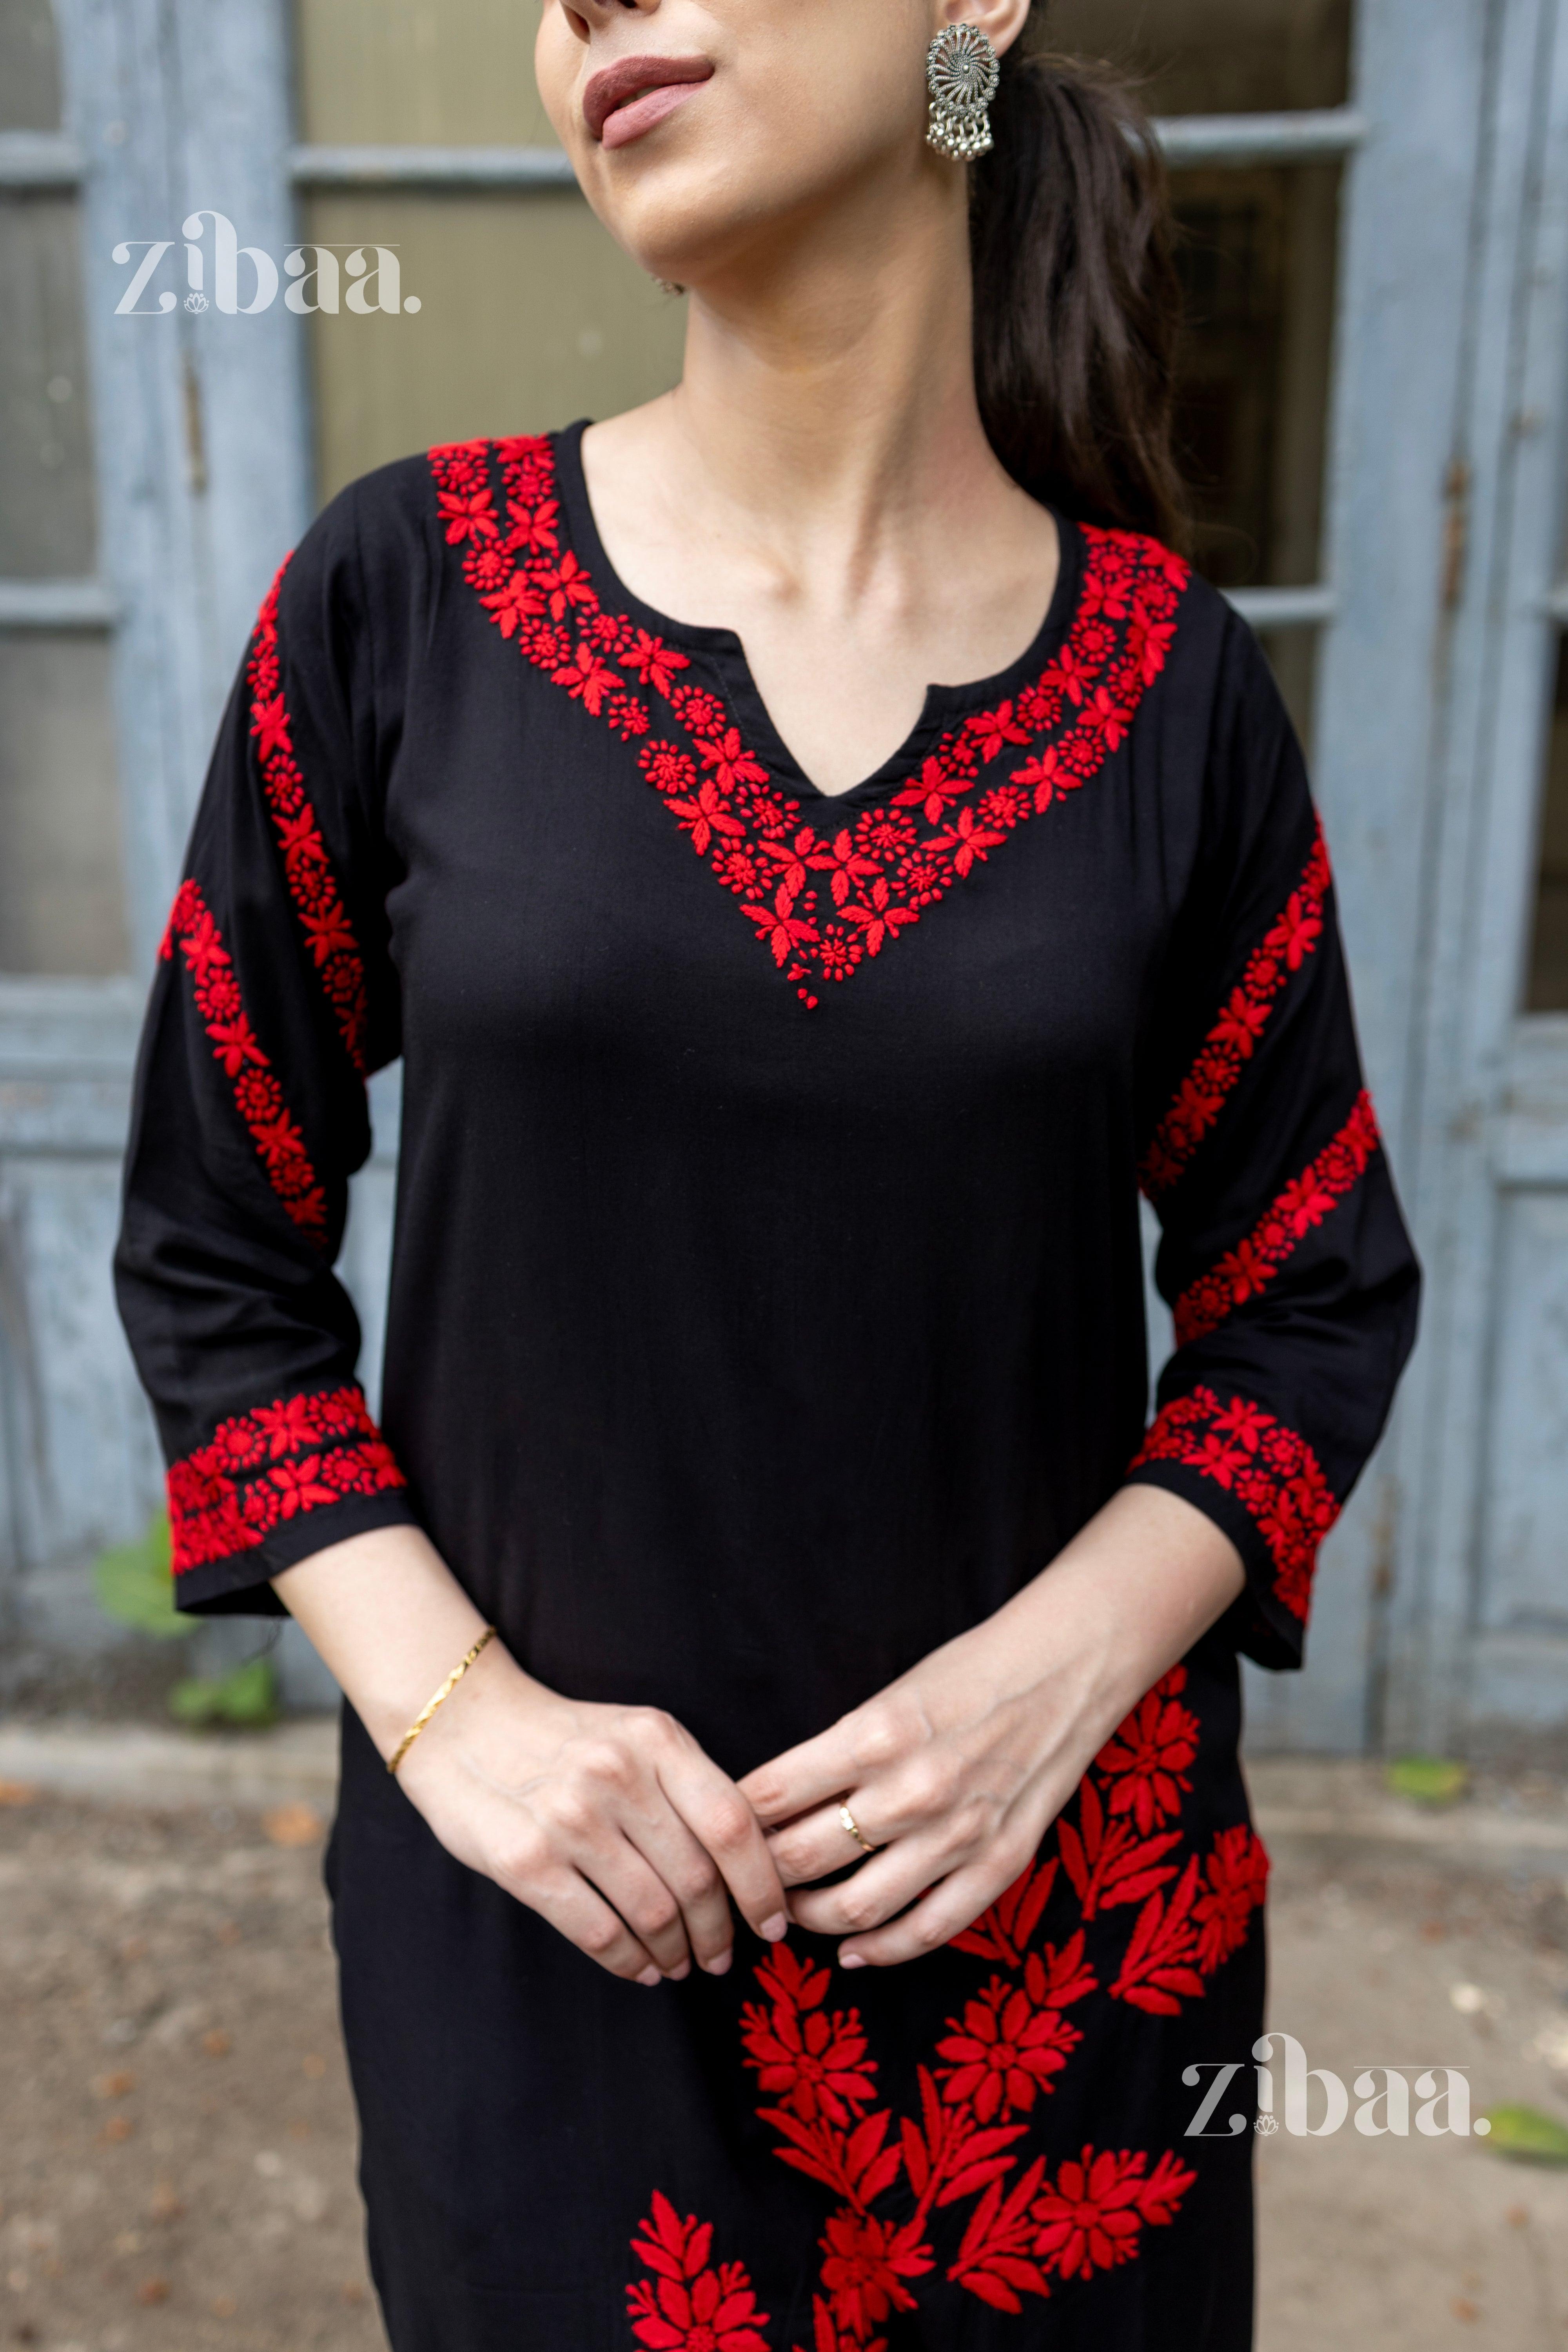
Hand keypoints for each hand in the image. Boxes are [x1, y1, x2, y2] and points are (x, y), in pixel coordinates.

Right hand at [273, 1526, 789, 1986]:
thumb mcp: (635, 1736)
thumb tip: (747, 1868)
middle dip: (719, 1932)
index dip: (761, 1885)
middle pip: (697, 1877)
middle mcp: (618, 1774)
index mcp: (657, 1738)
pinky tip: (640, 1968)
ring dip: (676, 1954)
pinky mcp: (526, 1861)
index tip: (773, 1923)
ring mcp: (569, 1818)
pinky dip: (629, 1963)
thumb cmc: (565, 1740)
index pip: (733, 1824)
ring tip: (680, 1965)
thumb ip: (686, 1786)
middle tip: (721, 1956)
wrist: (464, 1724)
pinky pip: (600, 1932)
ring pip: (653, 1912)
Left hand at [737, 1487, 1243, 1969]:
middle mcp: (912, 1790)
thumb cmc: (968, 1672)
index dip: (729, 1823)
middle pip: (801, 1859)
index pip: (770, 1797)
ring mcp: (959, 1833)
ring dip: (808, 1918)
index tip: (710, 1834)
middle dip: (756, 1879)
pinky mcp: (1000, 1862)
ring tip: (787, 1913)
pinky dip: (882, 1951)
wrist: (1065, 1668)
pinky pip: (928, 1929)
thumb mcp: (887, 1693)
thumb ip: (834, 1751)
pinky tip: (853, 1953)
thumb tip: (767, 1801)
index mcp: (874, 1734)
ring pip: (855, 1907)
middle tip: (735, 1883)